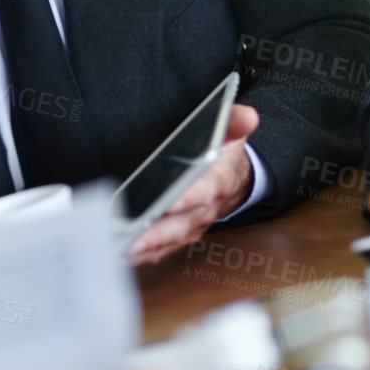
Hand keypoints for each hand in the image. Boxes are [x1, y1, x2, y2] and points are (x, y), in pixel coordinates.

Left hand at [129, 105, 258, 265]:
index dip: (191, 197)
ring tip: (122, 247)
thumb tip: (247, 116)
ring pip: (171, 240)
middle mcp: (206, 208)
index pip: (207, 190)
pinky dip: (145, 253)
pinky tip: (124, 253)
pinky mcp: (180, 234)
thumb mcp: (231, 133)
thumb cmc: (224, 154)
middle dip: (160, 232)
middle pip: (184, 223)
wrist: (235, 179)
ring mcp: (193, 224)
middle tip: (134, 236)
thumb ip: (234, 123)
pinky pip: (163, 247)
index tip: (172, 202)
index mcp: (218, 180)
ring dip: (148, 246)